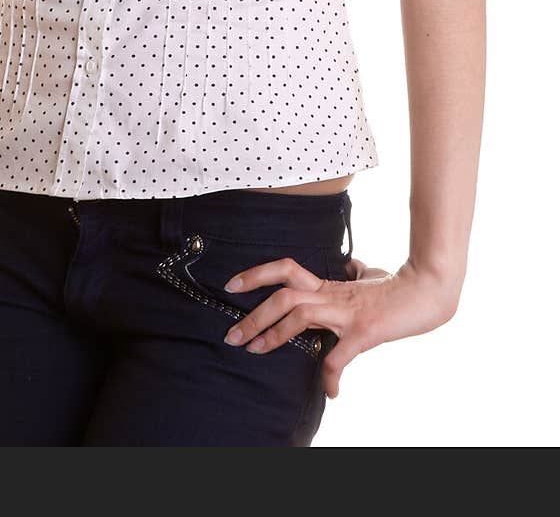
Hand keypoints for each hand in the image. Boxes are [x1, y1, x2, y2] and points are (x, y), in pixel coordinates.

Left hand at [222, 255, 458, 398]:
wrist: (428, 290)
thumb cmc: (399, 285)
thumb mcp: (370, 275)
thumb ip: (355, 273)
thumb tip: (350, 266)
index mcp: (329, 284)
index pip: (285, 270)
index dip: (257, 274)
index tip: (231, 285)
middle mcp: (332, 295)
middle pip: (283, 294)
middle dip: (253, 314)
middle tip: (231, 334)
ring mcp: (347, 311)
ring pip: (299, 313)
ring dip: (273, 333)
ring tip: (254, 350)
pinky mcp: (364, 330)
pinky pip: (340, 355)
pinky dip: (331, 374)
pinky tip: (331, 391)